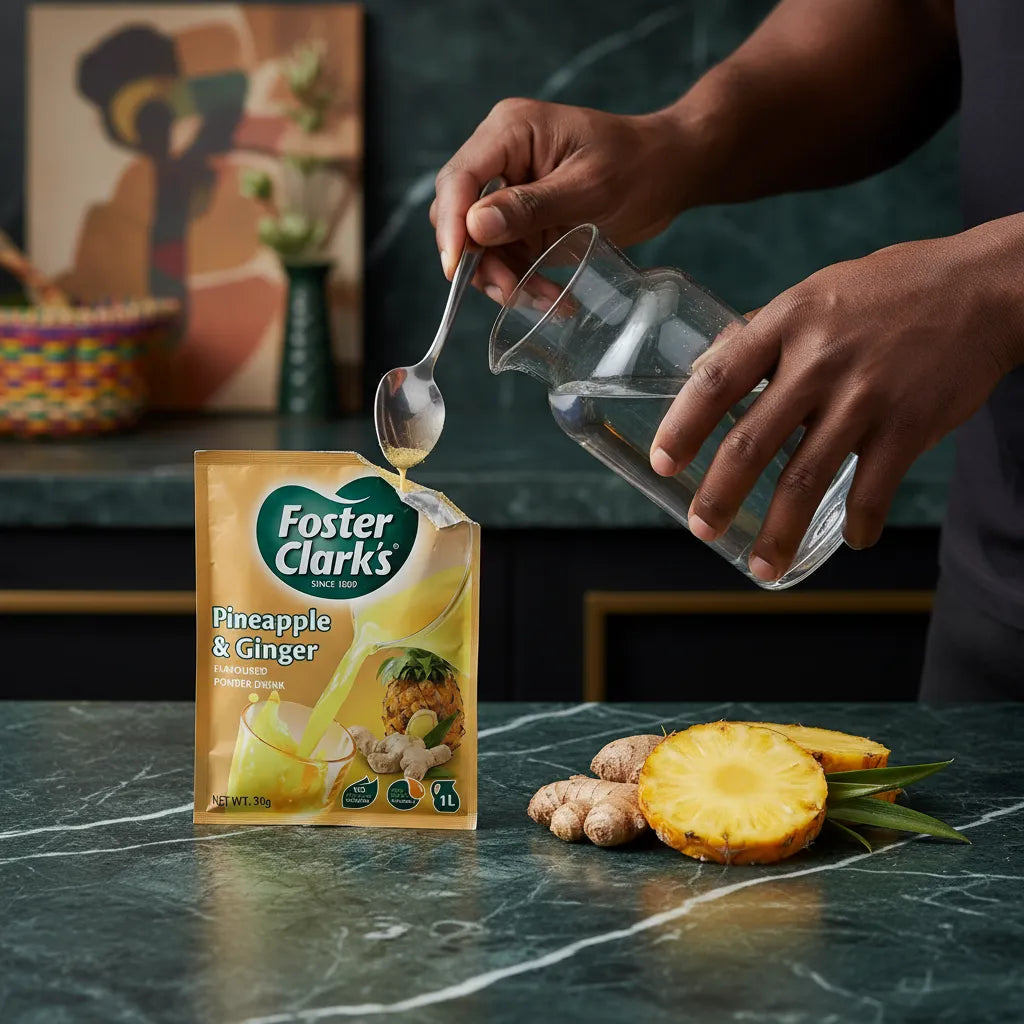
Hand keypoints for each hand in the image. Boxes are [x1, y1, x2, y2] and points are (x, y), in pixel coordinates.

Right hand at [430, 98, 688, 299]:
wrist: (667, 175)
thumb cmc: (637, 167)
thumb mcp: (587, 188)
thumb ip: (530, 206)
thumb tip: (474, 227)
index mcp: (510, 132)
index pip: (459, 180)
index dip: (451, 225)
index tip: (454, 268)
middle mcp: (500, 158)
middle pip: (458, 215)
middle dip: (480, 260)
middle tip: (513, 291)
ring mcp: (508, 191)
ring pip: (478, 246)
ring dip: (505, 279)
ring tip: (548, 300)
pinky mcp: (520, 221)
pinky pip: (504, 258)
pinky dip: (522, 282)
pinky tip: (554, 299)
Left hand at [649, 227, 1023, 580]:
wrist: (983, 288)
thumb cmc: (888, 290)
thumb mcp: (813, 293)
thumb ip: (762, 333)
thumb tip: (706, 366)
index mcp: (787, 323)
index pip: (716, 380)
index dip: (682, 426)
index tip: (661, 463)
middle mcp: (819, 361)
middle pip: (751, 441)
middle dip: (718, 495)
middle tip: (700, 528)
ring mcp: (865, 396)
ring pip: (806, 478)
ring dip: (780, 531)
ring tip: (763, 567)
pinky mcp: (909, 424)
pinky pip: (873, 490)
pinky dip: (860, 524)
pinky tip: (851, 539)